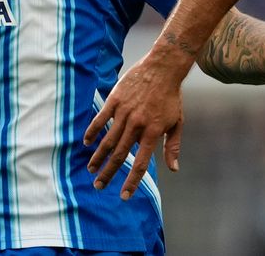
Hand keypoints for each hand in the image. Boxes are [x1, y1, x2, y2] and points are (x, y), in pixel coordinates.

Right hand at [83, 48, 191, 199]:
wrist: (163, 68)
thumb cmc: (171, 97)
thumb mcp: (177, 122)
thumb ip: (172, 146)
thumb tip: (173, 169)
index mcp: (152, 132)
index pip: (140, 164)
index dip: (131, 182)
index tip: (123, 195)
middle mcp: (136, 125)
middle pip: (119, 155)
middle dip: (108, 173)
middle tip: (98, 186)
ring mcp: (124, 112)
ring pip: (108, 140)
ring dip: (98, 157)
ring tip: (91, 169)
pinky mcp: (115, 100)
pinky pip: (101, 119)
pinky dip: (93, 132)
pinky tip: (87, 143)